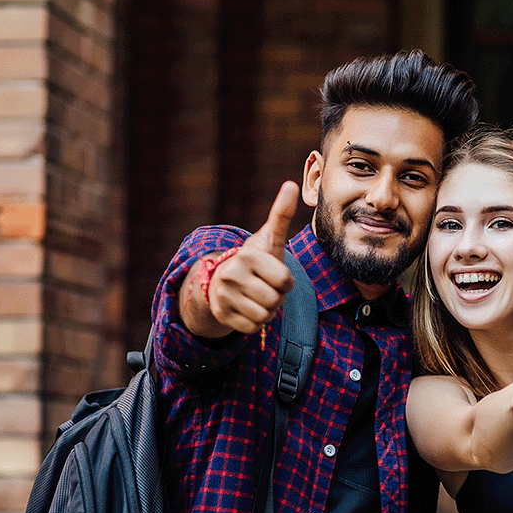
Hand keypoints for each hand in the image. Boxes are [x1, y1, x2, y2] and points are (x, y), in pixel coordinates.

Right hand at [191, 181, 297, 337]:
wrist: (223, 280)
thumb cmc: (256, 259)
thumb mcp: (270, 238)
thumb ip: (281, 214)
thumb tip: (292, 184)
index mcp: (247, 255)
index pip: (285, 281)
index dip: (285, 281)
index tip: (274, 273)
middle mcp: (230, 274)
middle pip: (275, 300)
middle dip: (276, 297)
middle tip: (265, 286)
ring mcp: (222, 295)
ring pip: (265, 316)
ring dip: (267, 310)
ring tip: (256, 296)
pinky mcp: (221, 314)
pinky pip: (253, 328)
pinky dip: (256, 322)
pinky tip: (247, 308)